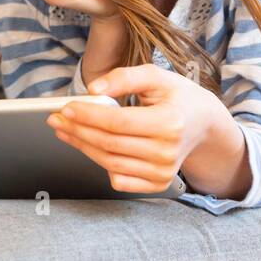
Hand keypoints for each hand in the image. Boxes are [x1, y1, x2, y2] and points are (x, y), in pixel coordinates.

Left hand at [46, 64, 237, 193]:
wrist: (203, 124)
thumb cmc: (178, 98)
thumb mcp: (157, 77)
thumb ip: (125, 77)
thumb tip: (94, 89)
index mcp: (169, 123)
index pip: (117, 122)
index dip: (87, 116)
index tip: (66, 107)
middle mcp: (167, 152)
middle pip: (109, 144)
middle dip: (77, 130)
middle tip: (56, 118)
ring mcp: (163, 172)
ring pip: (109, 162)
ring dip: (82, 146)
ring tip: (66, 130)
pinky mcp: (157, 183)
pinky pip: (119, 180)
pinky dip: (101, 164)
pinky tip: (90, 147)